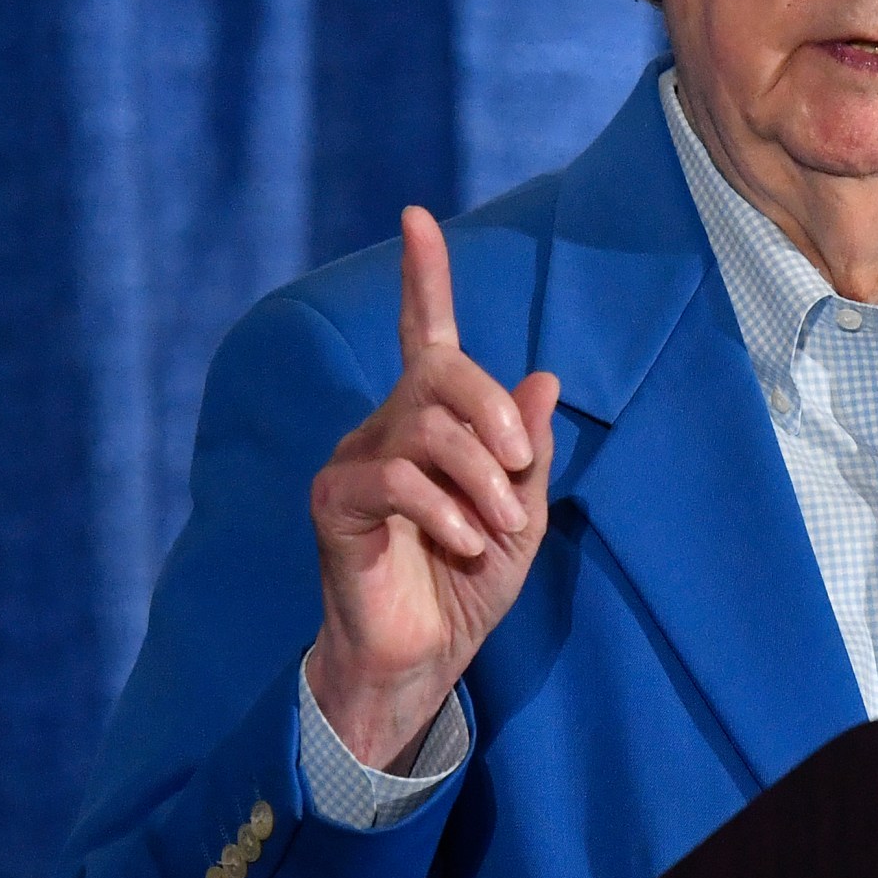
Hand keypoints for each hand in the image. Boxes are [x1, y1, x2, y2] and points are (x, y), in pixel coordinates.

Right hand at [305, 206, 557, 770]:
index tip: (416, 217)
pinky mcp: (334, 502)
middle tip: (518, 466)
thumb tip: (543, 376)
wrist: (420, 659)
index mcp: (430, 422)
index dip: (423, 276)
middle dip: (492, 411)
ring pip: (424, 424)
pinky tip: (461, 543)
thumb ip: (529, 451)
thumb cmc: (466, 587)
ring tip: (493, 526)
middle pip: (440, 372)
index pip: (425, 333)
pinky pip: (393, 477)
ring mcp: (354, 460)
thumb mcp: (521, 517)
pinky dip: (443, 509)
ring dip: (479, 476)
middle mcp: (385, 426)